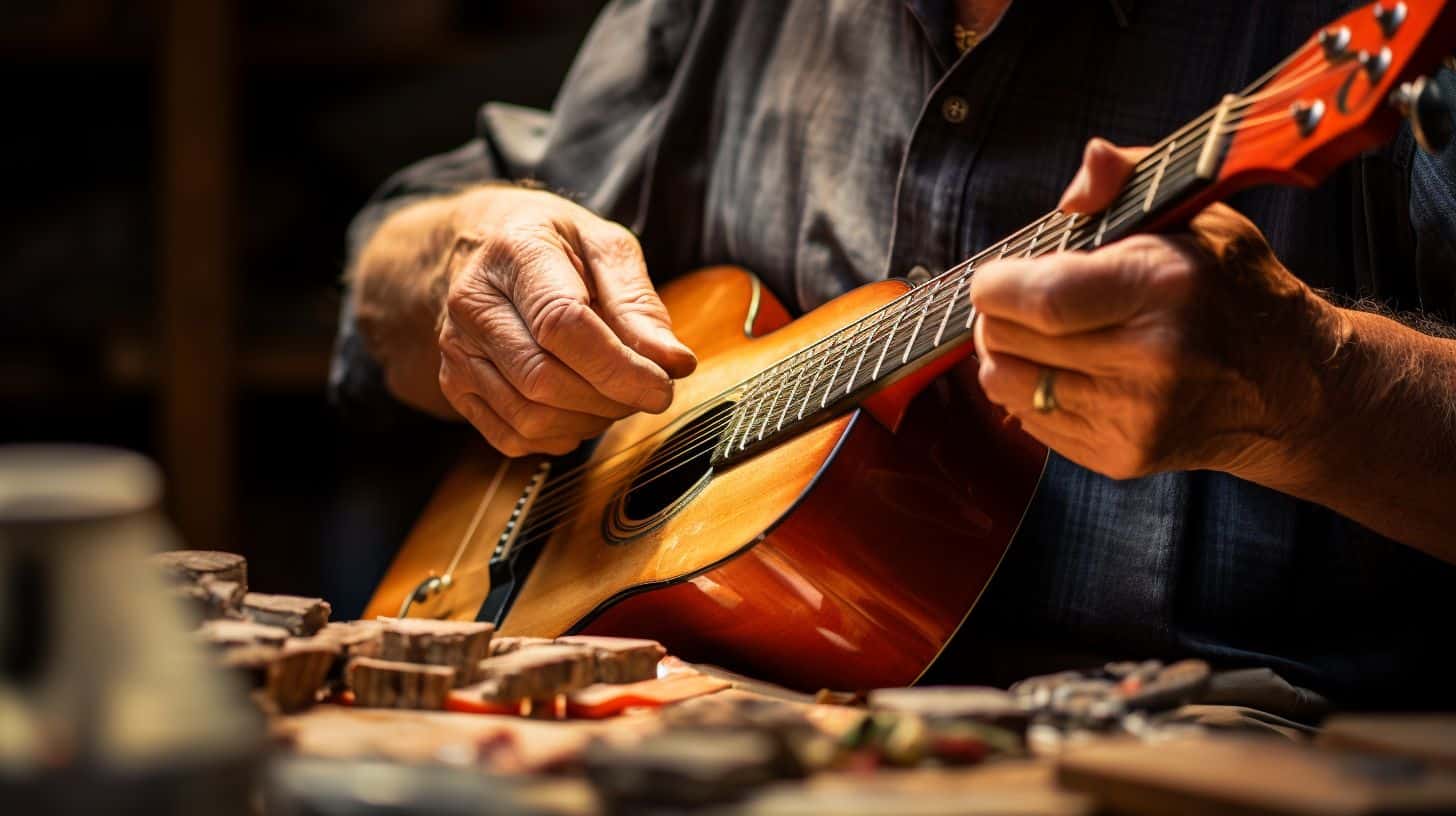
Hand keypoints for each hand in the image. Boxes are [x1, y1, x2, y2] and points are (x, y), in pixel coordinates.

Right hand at [438, 186, 695, 455]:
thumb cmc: (556, 245)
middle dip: (609, 398)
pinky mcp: (455, 385)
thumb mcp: (606, 247)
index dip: (618, 367)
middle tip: (646, 389)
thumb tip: (675, 363)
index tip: (662, 387)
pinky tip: (579, 410)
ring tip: (615, 395)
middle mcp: (473, 302)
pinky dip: (558, 436)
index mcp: (515, 252)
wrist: (484, 247)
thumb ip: (639, 304)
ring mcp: (457, 348)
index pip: (562, 324)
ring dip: (588, 421)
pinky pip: (511, 436)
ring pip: (527, 416)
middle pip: (543, 379)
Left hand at [968, 139, 1340, 481]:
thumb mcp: (1198, 214)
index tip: (998, 274)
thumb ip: (1130, 178)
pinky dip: (1029, 391)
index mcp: (1163, 289)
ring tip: (1041, 333)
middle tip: (1021, 299)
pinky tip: (1066, 369)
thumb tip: (1087, 167)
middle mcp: (1148, 360)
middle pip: (1007, 340)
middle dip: (998, 313)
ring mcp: (1132, 417)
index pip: (1039, 299)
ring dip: (1006, 353)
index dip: (996, 285)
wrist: (1292, 387)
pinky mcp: (1119, 456)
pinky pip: (1028, 420)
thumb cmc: (1232, 289)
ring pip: (1004, 383)